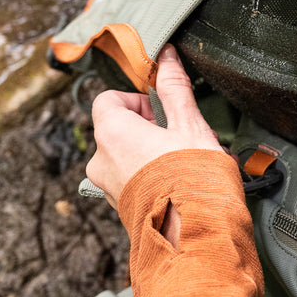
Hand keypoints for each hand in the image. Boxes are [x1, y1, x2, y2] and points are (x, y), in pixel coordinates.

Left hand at [85, 45, 223, 224]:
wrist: (196, 239)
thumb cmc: (193, 181)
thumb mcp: (190, 126)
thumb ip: (175, 89)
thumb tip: (167, 57)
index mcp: (112, 134)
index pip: (108, 99)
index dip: (137, 100)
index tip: (162, 111)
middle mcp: (101, 160)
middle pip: (117, 128)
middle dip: (148, 128)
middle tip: (179, 138)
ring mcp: (107, 187)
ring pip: (124, 156)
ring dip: (150, 153)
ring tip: (182, 163)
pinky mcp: (119, 208)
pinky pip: (130, 180)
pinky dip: (149, 176)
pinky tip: (177, 183)